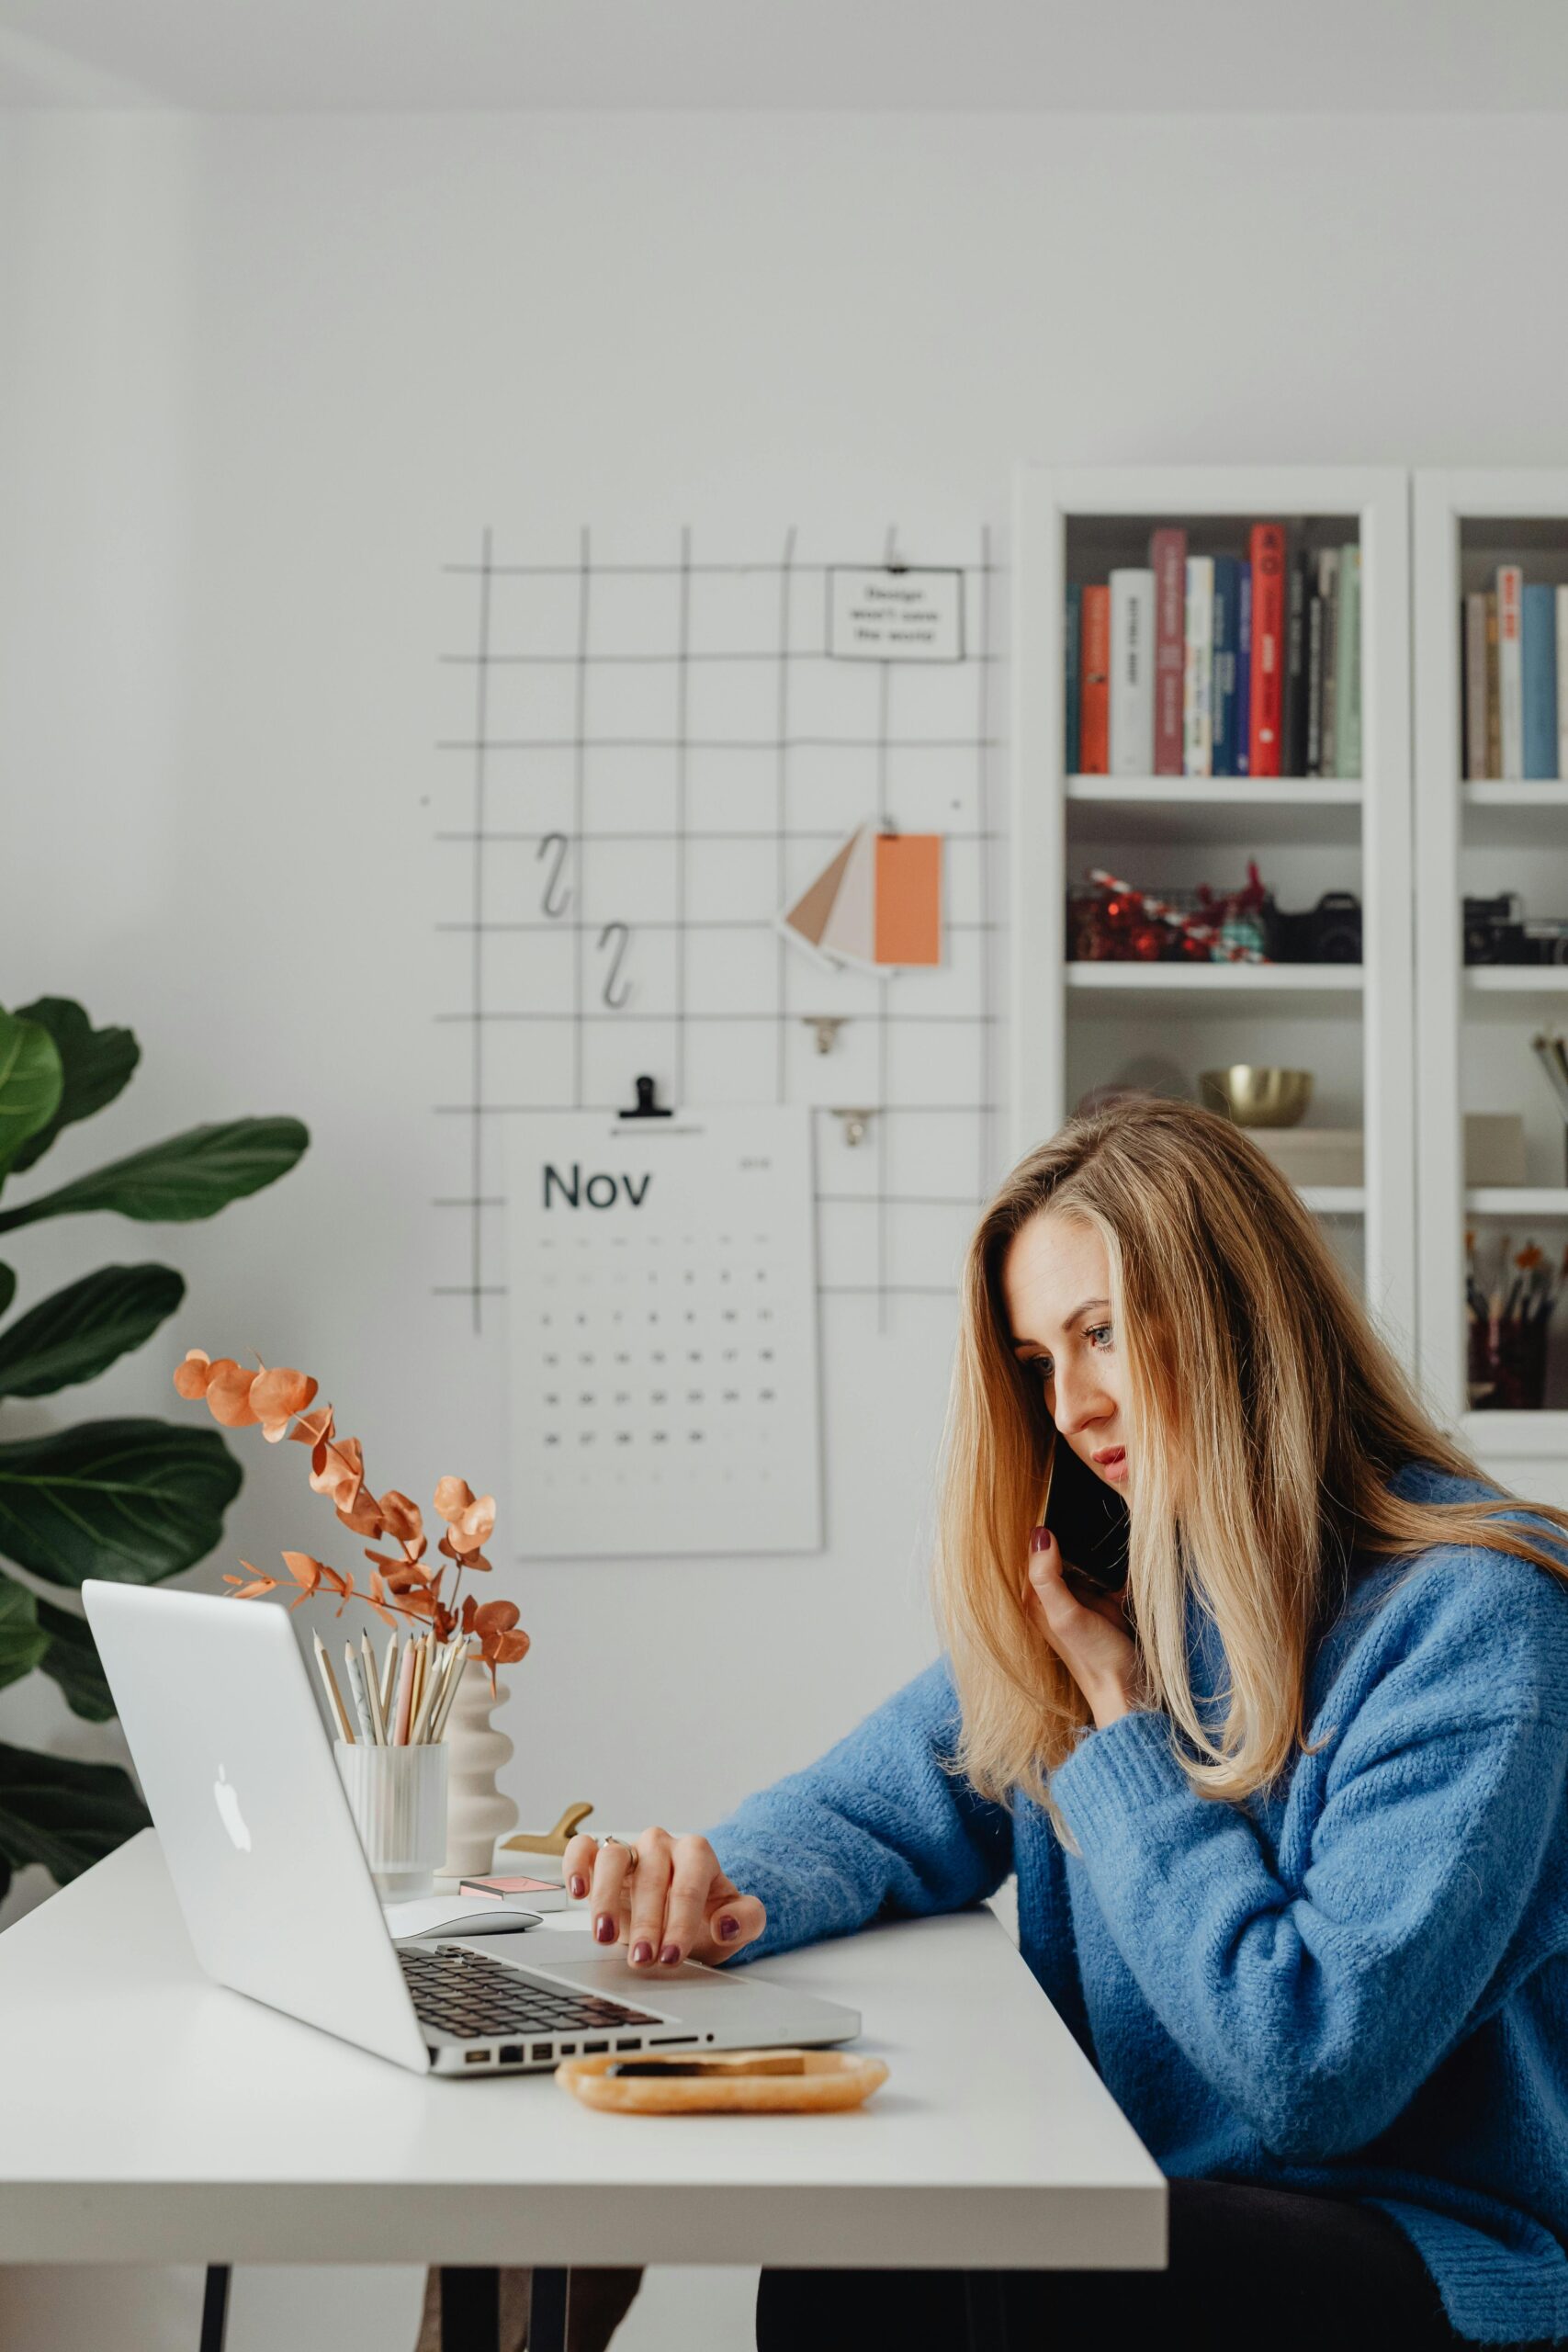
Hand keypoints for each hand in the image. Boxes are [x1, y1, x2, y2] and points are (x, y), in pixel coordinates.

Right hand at [562, 1826, 766, 1968]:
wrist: (683, 1917)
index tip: (672, 1955)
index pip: (689, 1882)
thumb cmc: (708, 1918)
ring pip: (614, 1858)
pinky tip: (577, 1891)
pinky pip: (582, 1848)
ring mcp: (630, 1850)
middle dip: (646, 1923)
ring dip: (606, 1898)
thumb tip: (725, 1923)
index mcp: (697, 1854)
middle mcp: (662, 1847)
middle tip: (643, 1959)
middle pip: (651, 1876)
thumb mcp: (739, 1925)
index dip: (681, 1920)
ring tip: (604, 1937)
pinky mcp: (599, 1857)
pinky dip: (576, 1864)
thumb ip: (747, 1920)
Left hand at [1027, 1528, 1139, 1728]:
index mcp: (1037, 1598)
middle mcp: (1056, 1596)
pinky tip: (1124, 1574)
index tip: (1064, 1514)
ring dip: (1101, 1555)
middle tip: (1093, 1533)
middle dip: (1080, 1541)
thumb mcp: (1066, 1616)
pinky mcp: (1106, 1602)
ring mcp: (1082, 1599)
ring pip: (1088, 1560)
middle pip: (1063, 1552)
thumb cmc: (1095, 1659)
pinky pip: (1109, 1574)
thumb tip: (1040, 1533)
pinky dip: (1118, 1569)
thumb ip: (1047, 1577)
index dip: (1048, 1532)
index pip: (1035, 1551)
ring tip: (1108, 1560)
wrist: (1130, 1691)